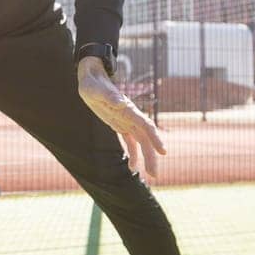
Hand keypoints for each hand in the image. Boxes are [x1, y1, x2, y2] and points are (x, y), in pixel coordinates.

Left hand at [75, 56, 166, 178]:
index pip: (145, 125)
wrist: (92, 79)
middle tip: (155, 175)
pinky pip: (130, 142)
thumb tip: (121, 102)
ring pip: (141, 142)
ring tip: (150, 175)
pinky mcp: (120, 125)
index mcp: (128, 110)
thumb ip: (109, 96)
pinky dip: (133, 154)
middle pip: (146, 138)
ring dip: (146, 158)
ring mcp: (127, 121)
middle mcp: (131, 116)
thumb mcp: (97, 90)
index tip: (163, 152)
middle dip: (151, 156)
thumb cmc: (93, 84)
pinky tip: (132, 168)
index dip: (155, 138)